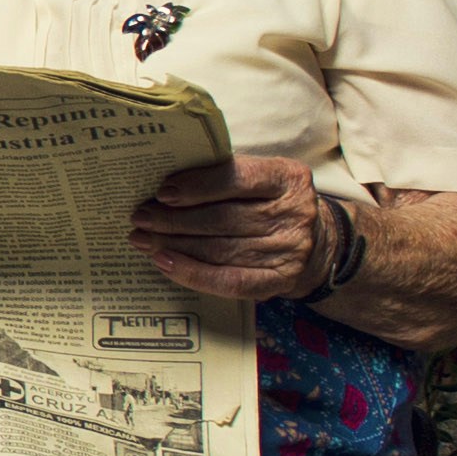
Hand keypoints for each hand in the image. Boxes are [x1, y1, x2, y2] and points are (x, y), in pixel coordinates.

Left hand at [133, 154, 335, 304]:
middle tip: (140, 217)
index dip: (199, 186)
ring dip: (174, 244)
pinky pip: (229, 280)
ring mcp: (289, 251)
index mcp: (288, 178)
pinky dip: (192, 272)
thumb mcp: (261, 178)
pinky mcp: (279, 281)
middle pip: (223, 218)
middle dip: (175, 219)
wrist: (316, 240)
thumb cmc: (271, 201)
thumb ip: (225, 174)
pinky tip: (165, 262)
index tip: (163, 192)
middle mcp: (293, 214)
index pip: (239, 178)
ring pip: (220, 249)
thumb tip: (165, 184)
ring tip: (143, 239)